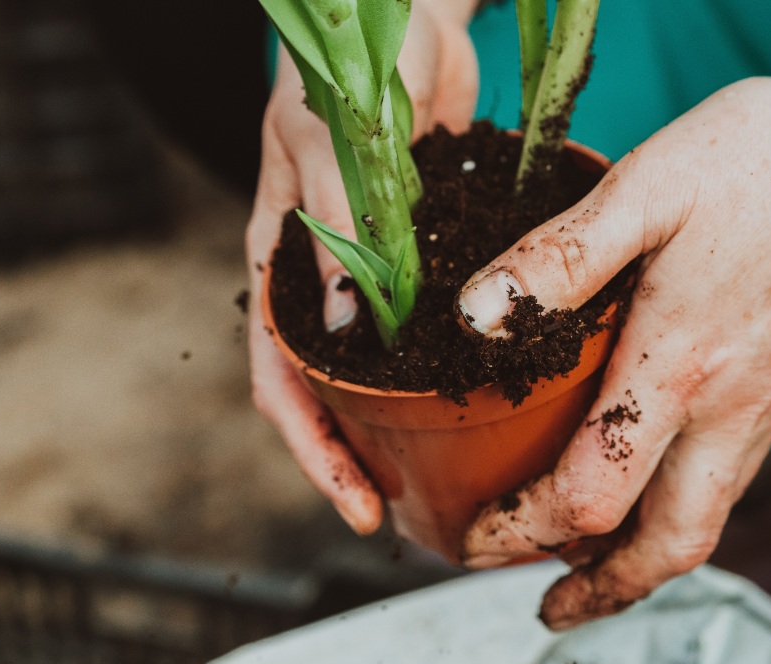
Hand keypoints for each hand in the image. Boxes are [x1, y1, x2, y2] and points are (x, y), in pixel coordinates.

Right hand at [246, 0, 478, 533]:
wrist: (402, 12)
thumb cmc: (348, 62)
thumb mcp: (334, 143)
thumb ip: (340, 230)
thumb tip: (347, 331)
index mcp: (279, 261)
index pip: (279, 380)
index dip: (313, 451)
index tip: (356, 505)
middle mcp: (323, 277)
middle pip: (331, 391)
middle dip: (361, 455)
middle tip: (411, 508)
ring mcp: (374, 268)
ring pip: (382, 367)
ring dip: (405, 420)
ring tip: (454, 470)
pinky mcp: (423, 250)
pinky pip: (429, 322)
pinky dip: (447, 361)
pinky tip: (490, 390)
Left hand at [458, 0, 770, 627]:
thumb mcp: (647, 189)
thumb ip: (559, 260)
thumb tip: (474, 318)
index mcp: (679, 367)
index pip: (591, 497)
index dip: (521, 532)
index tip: (475, 539)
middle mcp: (730, 409)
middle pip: (668, 547)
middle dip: (601, 592)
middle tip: (549, 609)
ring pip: (706, 521)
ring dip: (642, 559)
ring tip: (590, 563)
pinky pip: (734, 477)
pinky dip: (683, 506)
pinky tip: (657, 474)